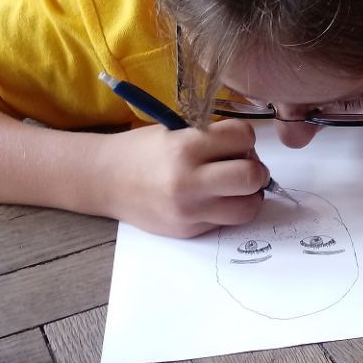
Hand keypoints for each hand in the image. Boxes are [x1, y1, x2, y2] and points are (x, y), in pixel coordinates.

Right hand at [101, 119, 269, 237]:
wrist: (106, 180)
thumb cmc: (143, 151)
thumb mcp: (174, 131)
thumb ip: (211, 138)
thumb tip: (250, 151)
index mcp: (185, 146)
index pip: (243, 137)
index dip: (244, 138)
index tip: (235, 142)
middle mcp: (188, 181)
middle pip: (252, 176)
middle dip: (256, 169)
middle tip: (245, 167)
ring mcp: (189, 211)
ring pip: (248, 207)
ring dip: (250, 196)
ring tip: (235, 187)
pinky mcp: (189, 231)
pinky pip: (227, 222)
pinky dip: (228, 209)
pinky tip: (213, 199)